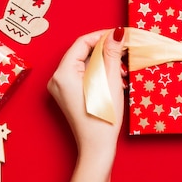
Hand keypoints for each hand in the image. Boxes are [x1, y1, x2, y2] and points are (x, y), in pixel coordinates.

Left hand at [47, 27, 126, 161]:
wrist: (97, 147)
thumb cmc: (102, 117)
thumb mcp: (109, 80)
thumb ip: (111, 53)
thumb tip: (116, 34)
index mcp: (63, 73)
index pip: (82, 43)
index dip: (102, 35)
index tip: (119, 34)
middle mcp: (57, 79)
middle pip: (82, 53)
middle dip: (105, 51)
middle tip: (124, 51)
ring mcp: (61, 88)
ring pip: (84, 64)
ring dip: (104, 63)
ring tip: (121, 70)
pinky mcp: (67, 95)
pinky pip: (82, 76)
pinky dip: (98, 73)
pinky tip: (114, 79)